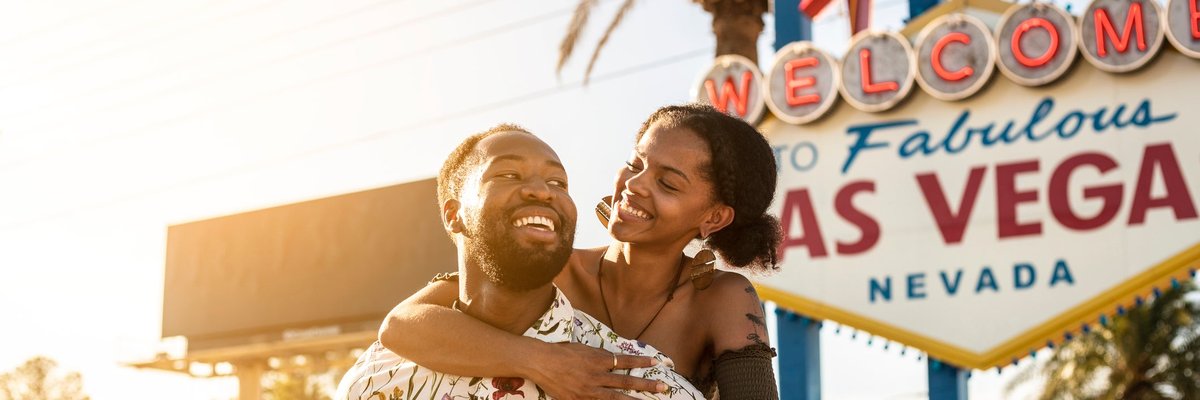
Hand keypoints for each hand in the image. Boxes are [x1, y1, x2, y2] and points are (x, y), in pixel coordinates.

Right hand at [526, 342, 666, 399]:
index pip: (625, 361)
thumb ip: (600, 357)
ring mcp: (588, 391)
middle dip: (645, 386)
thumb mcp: (584, 349)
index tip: (656, 362)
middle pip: (625, 383)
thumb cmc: (561, 352)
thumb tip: (615, 361)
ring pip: (615, 398)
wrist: (540, 362)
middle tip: (663, 388)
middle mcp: (596, 376)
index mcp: (598, 360)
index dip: (641, 363)